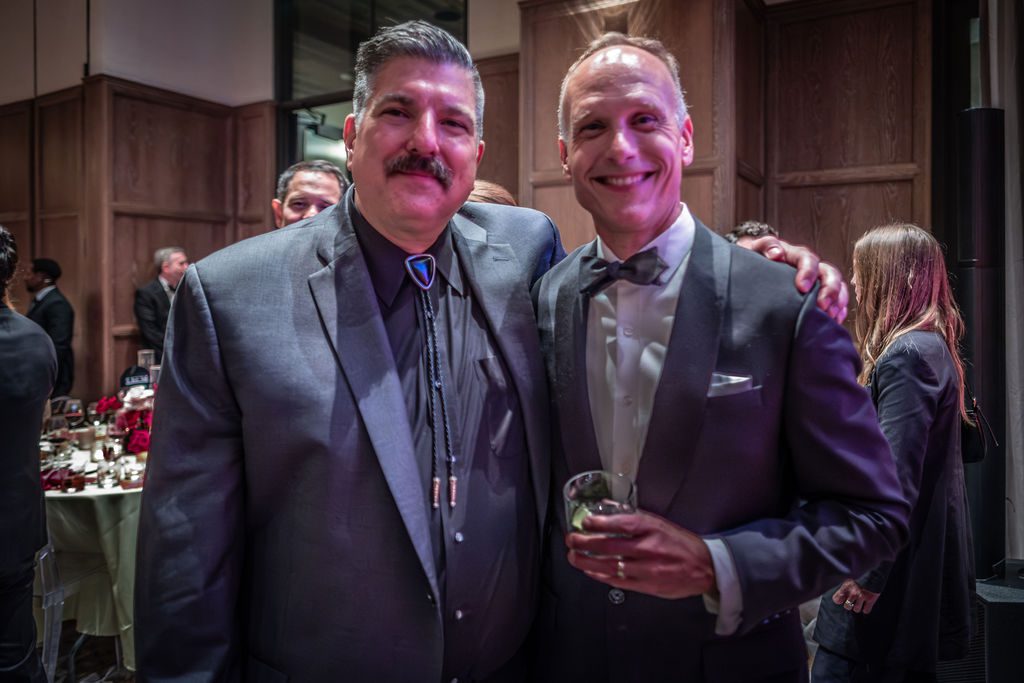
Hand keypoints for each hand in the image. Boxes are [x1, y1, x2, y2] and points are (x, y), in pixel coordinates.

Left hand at [565, 511, 714, 598]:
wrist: (704, 567)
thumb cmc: (681, 543)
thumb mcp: (658, 522)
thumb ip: (631, 515)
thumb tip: (606, 506)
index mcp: (651, 528)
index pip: (620, 523)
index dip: (598, 523)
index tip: (584, 521)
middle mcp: (648, 548)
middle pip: (609, 546)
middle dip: (585, 543)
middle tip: (572, 540)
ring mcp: (647, 569)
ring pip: (609, 566)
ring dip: (587, 562)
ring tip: (574, 557)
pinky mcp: (646, 586)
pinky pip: (618, 581)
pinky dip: (601, 576)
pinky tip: (590, 571)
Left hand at [743, 236, 848, 323]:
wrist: (751, 268)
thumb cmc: (752, 258)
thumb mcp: (753, 249)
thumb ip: (765, 246)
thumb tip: (777, 254)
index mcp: (794, 254)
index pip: (807, 259)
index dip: (808, 272)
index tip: (802, 288)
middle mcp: (810, 266)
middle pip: (829, 272)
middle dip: (829, 289)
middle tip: (822, 306)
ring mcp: (817, 279)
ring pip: (837, 286)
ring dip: (837, 301)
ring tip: (831, 316)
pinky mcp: (819, 293)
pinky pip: (837, 299)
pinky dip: (839, 309)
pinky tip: (834, 320)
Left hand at [832, 578, 880, 613]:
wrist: (873, 578)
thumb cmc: (858, 583)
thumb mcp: (848, 584)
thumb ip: (842, 591)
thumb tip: (838, 601)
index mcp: (846, 587)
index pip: (836, 599)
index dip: (839, 601)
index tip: (843, 599)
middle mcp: (853, 592)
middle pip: (847, 607)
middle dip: (849, 606)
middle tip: (852, 603)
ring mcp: (862, 596)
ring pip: (856, 610)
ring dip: (858, 608)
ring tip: (860, 603)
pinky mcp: (870, 599)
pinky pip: (866, 611)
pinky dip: (866, 609)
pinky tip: (866, 604)